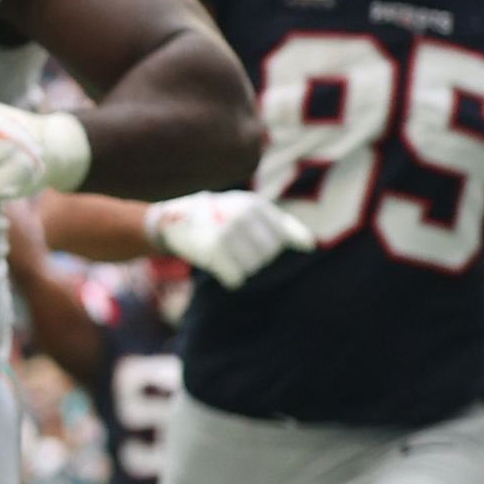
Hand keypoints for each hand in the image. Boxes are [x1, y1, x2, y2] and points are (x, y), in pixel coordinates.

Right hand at [144, 189, 314, 286]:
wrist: (173, 219)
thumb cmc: (220, 216)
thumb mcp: (250, 211)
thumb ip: (283, 227)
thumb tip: (310, 246)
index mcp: (255, 205)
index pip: (281, 240)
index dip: (269, 249)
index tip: (250, 243)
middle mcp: (243, 215)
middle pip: (268, 256)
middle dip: (255, 259)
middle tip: (235, 251)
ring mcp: (227, 232)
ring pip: (253, 268)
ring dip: (242, 269)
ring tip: (227, 257)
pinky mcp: (213, 250)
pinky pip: (236, 278)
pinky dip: (230, 278)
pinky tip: (221, 268)